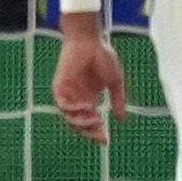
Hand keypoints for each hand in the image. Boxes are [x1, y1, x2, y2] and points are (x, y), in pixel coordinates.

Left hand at [50, 26, 128, 144]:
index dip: (97, 132)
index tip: (107, 140)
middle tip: (101, 136)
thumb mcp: (115, 82)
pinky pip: (62, 103)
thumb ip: (118, 99)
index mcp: (89, 98)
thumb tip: (121, 119)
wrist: (90, 40)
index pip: (90, 121)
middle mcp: (77, 98)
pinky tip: (86, 107)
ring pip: (69, 116)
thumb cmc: (102, 56)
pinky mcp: (59, 84)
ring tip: (95, 120)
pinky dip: (72, 109)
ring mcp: (68, 92)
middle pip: (78, 123)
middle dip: (89, 132)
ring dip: (81, 122)